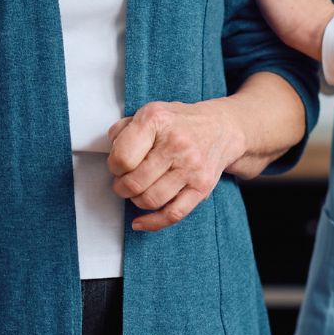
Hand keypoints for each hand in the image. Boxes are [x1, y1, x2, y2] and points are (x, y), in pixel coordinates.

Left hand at [108, 99, 245, 232]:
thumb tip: (112, 152)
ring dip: (136, 201)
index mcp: (158, 120)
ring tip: (138, 190)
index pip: (122, 157)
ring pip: (150, 200)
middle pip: (134, 183)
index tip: (118, 165)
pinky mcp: (202, 187)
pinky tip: (140, 222)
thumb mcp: (150, 112)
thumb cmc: (179, 122)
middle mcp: (176, 144)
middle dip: (122, 187)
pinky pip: (173, 214)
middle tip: (124, 182)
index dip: (113, 166)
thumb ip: (124, 129)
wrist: (221, 127)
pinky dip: (152, 223)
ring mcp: (192, 167)